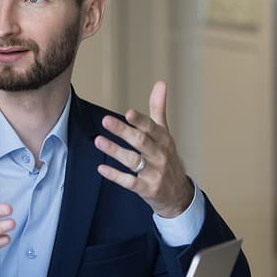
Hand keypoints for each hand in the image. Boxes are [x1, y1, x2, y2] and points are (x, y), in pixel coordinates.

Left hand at [94, 81, 192, 217]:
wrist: (178, 194)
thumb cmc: (167, 158)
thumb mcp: (165, 134)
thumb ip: (158, 109)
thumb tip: (160, 83)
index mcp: (164, 140)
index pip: (152, 128)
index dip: (141, 121)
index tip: (129, 112)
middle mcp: (161, 155)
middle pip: (141, 142)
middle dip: (123, 131)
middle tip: (105, 121)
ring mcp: (154, 173)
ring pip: (133, 161)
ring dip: (115, 151)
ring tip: (98, 141)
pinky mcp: (147, 189)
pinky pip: (129, 182)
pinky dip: (115, 175)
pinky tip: (101, 167)